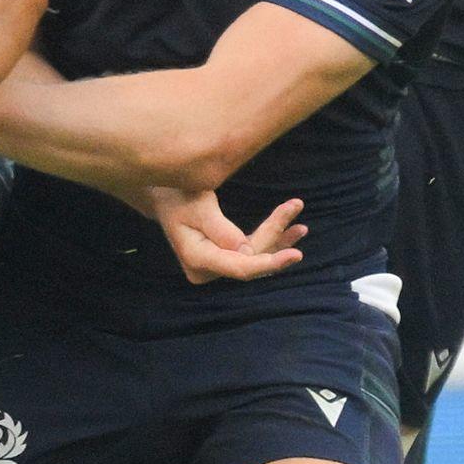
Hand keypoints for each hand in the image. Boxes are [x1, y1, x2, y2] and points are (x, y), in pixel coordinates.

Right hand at [149, 188, 305, 282]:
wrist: (162, 194)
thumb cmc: (177, 194)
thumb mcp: (198, 205)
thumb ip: (221, 229)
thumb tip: (248, 252)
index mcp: (197, 258)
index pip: (240, 267)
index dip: (269, 263)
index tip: (295, 255)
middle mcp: (206, 269)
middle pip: (250, 259)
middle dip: (276, 237)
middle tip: (295, 206)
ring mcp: (214, 265)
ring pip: (254, 255)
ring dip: (278, 239)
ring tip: (301, 227)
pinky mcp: (221, 257)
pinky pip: (250, 251)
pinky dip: (269, 239)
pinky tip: (291, 232)